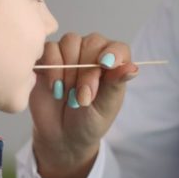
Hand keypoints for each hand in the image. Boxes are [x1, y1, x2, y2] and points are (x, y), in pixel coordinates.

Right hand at [30, 32, 137, 177]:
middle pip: (92, 42)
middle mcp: (92, 53)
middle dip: (87, 71)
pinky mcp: (47, 59)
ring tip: (67, 95)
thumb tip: (132, 69)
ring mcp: (69, 54)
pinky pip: (48, 48)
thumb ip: (115, 84)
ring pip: (70, 42)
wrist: (63, 136)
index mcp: (113, 63)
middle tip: (83, 97)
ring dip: (68, 69)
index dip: (113, 54)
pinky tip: (56, 88)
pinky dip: (52, 67)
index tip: (106, 65)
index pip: (118, 48)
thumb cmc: (90, 120)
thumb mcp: (105, 105)